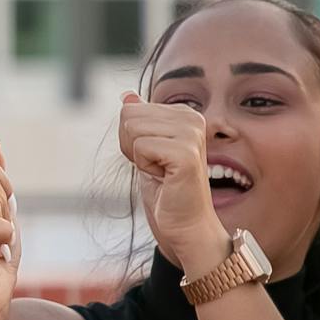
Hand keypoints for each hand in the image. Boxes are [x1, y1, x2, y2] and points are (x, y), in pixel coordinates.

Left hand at [118, 92, 223, 269]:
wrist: (185, 224)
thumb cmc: (165, 189)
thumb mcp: (145, 149)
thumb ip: (139, 120)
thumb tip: (126, 96)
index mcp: (184, 114)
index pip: (130, 110)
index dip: (130, 139)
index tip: (154, 157)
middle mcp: (192, 118)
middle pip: (128, 116)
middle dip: (130, 146)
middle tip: (155, 167)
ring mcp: (191, 134)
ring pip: (131, 129)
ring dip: (138, 156)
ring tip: (161, 171)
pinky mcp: (186, 152)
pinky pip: (140, 147)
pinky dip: (144, 166)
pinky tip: (164, 177)